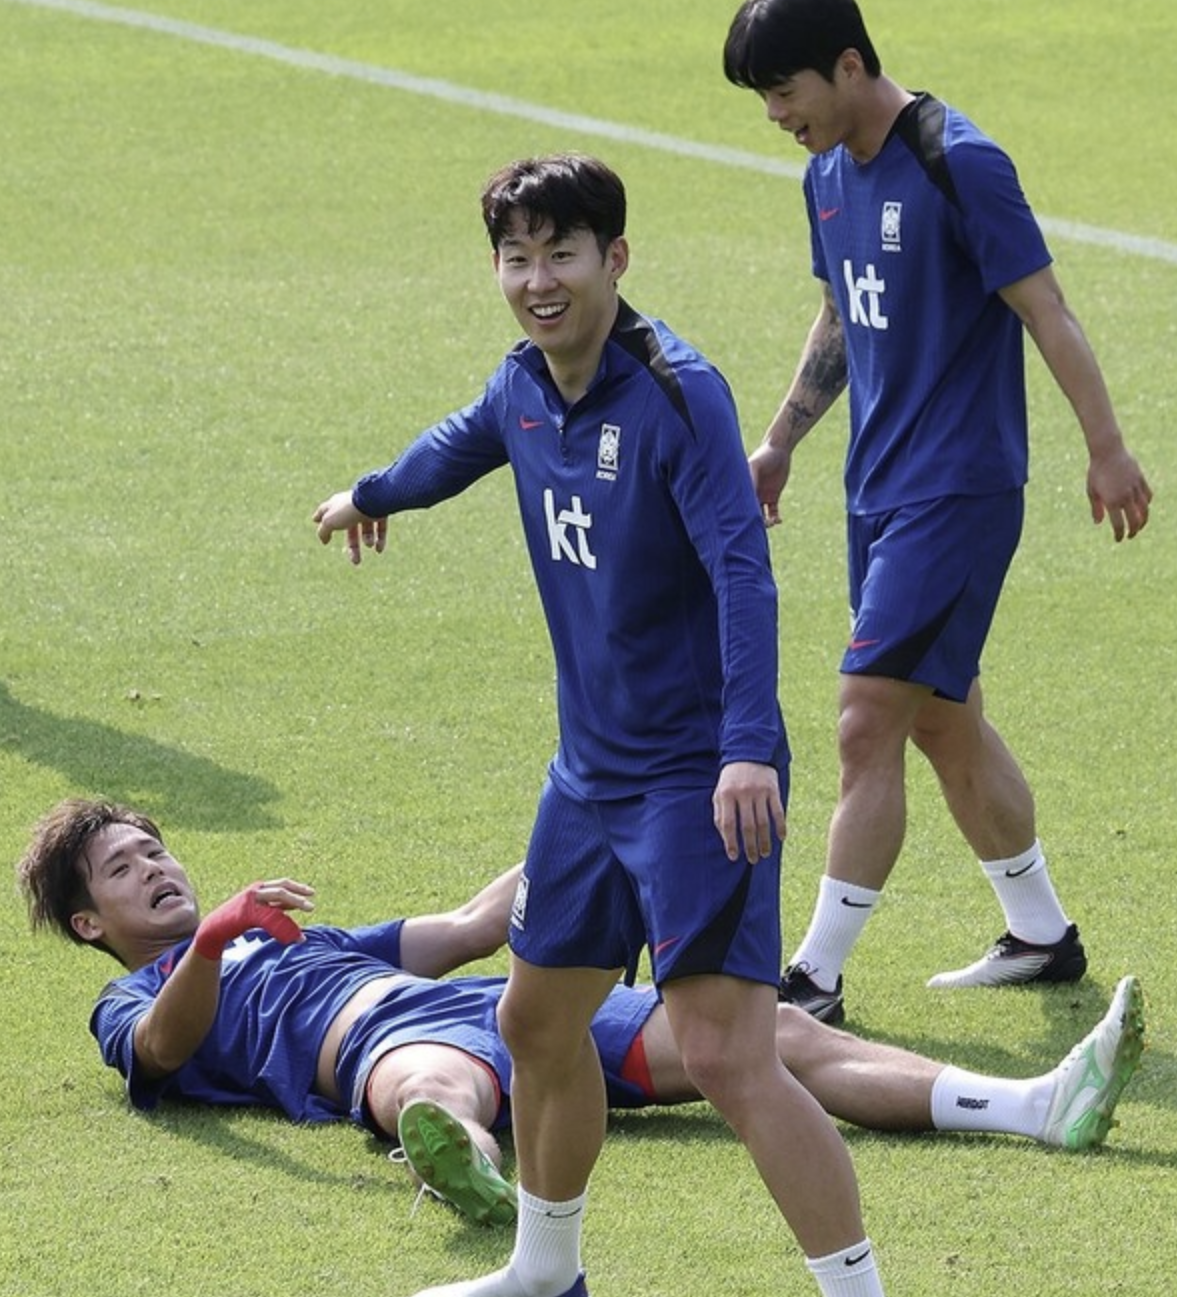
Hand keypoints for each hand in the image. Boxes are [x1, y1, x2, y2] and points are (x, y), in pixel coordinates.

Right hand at [193, 880, 314, 959]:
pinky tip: (291, 936)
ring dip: (291, 911)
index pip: (282, 884)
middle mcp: (255, 892)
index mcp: (259, 888)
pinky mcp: (246, 914)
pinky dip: (282, 928)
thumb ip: (275, 906)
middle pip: (281, 890)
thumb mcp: (259, 910)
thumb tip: (294, 905)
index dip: (297, 887)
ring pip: (274, 904)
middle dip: (297, 897)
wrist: (214, 929)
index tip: (311, 892)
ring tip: (302, 919)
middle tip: (311, 907)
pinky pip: (269, 918)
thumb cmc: (238, 919)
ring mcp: (250, 901)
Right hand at [313, 490, 387, 564]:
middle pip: (350, 529)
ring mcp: (366, 508)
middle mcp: (350, 506)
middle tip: (356, 562)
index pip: (324, 510)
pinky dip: (380, 539)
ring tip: (369, 544)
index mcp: (335, 504)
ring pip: (366, 529)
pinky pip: (380, 528)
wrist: (372, 501)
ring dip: (367, 539)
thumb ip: (323, 531)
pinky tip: (378, 550)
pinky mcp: (380, 511)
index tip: (315, 520)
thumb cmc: (347, 510)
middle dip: (353, 547)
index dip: (319, 516)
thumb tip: (323, 540)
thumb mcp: (329, 522)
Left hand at [712, 762, 786, 863]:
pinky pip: (778, 812)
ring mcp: (759, 791)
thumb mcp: (720, 792)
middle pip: (747, 826)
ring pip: (763, 822)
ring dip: (765, 841)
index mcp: (726, 795)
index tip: (734, 856)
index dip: (730, 842)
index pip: (727, 824)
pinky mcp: (773, 789)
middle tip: (753, 860)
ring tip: (765, 853)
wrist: (749, 753)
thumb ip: (720, 813)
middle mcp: (743, 793)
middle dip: (750, 846)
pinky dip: (780, 826)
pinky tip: (781, 838)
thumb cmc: (731, 779)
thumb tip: (725, 838)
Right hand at [748, 443, 792, 527]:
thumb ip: (751, 478)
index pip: (740, 505)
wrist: (779, 449)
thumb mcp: (756, 465)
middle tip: (764, 524)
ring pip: (761, 515)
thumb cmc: (765, 455)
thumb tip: (747, 493)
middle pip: (749, 513)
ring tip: (773, 522)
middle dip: (755, 521)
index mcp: (744, 488)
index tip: (747, 521)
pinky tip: (779, 520)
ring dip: (766, 522)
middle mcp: (751, 494)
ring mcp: (762, 496)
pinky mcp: (773, 497)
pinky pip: (773, 512)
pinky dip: (775, 518)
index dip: (742, 515)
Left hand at [1087, 447, 1152, 540]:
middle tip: (1130, 536)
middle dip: (1133, 531)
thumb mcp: (1092, 491)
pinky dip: (1146, 505)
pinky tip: (1142, 509)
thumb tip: (1098, 523)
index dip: (1119, 534)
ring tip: (1139, 526)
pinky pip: (1148, 496)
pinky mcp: (1141, 480)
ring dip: (1143, 521)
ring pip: (1144, 510)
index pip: (1119, 525)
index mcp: (1112, 501)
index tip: (1118, 539)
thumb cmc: (1096, 472)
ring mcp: (1135, 488)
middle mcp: (1126, 497)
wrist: (1108, 451)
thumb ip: (1096, 508)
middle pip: (1135, 520)